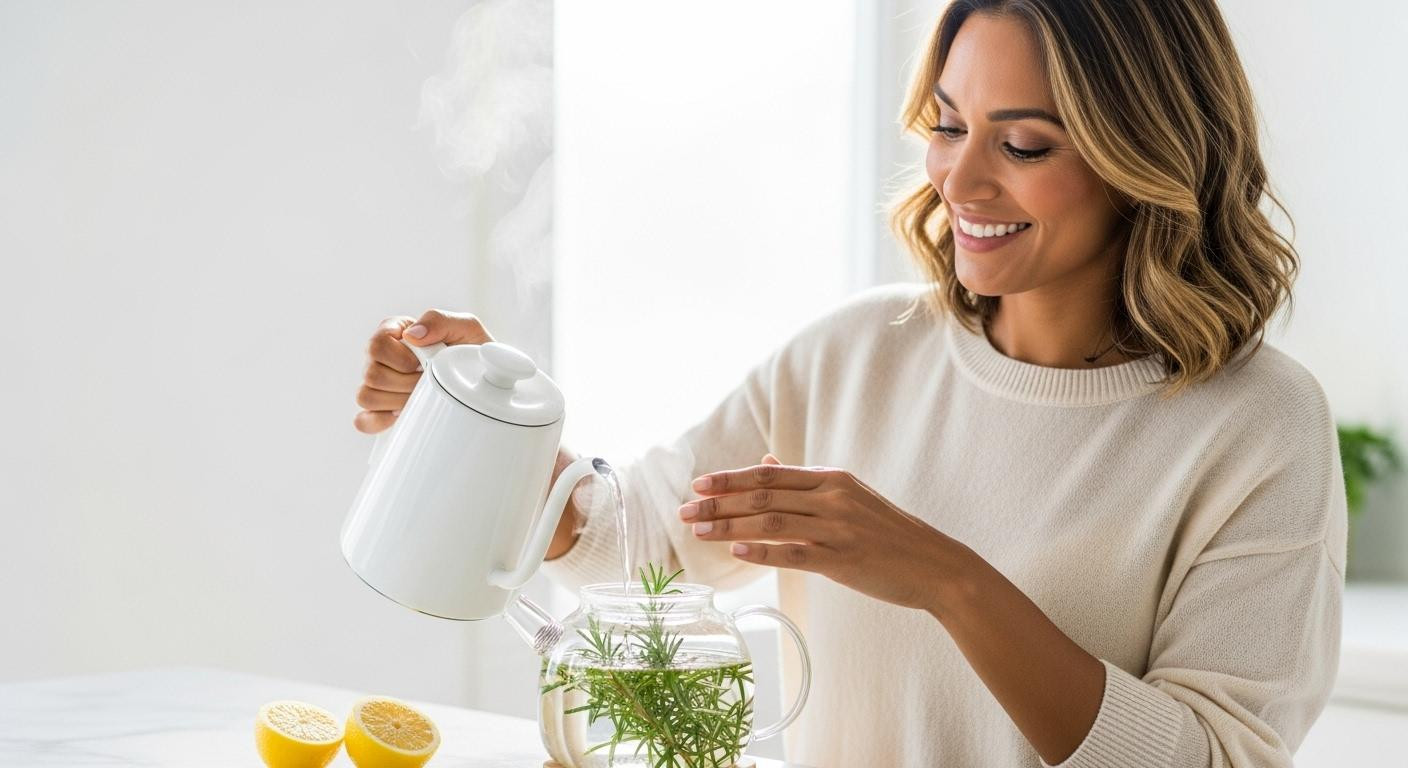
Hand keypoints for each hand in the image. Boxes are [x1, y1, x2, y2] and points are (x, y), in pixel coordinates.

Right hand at [353, 309, 493, 433]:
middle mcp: (381, 356)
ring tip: (421, 397)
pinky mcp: (381, 409)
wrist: (488, 380)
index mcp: (395, 332)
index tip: (423, 364)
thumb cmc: (473, 349)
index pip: (376, 345)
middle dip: (406, 383)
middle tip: (428, 382)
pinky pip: (364, 421)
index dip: (400, 359)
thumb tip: (412, 336)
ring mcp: (378, 384)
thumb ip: (439, 320)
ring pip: (365, 396)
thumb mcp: (466, 327)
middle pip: (371, 374)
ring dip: (397, 401)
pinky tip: (402, 416)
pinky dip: (381, 421)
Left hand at [678, 454, 969, 610]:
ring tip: (698, 532)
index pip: (769, 475)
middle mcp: (832, 498)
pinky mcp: (842, 559)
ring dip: (729, 527)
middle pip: (763, 496)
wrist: (934, 565)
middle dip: (718, 503)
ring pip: (771, 523)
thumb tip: (767, 461)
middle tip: (684, 512)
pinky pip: (794, 553)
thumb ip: (805, 482)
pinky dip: (763, 551)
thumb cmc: (887, 533)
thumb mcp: (849, 496)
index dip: (730, 479)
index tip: (698, 485)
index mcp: (832, 479)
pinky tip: (736, 553)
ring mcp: (837, 528)